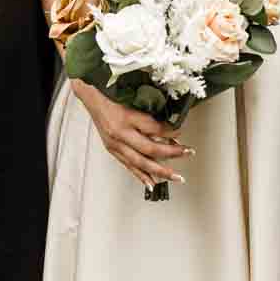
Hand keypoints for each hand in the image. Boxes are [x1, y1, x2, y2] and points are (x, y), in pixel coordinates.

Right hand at [71, 81, 190, 191]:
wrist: (92, 99)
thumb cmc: (112, 96)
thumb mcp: (134, 99)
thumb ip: (150, 114)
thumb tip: (170, 129)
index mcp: (125, 118)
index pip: (153, 128)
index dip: (170, 132)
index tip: (181, 132)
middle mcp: (120, 134)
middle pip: (149, 149)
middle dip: (171, 153)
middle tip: (188, 153)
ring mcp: (115, 145)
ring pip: (140, 162)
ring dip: (160, 171)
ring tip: (176, 177)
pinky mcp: (112, 151)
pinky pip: (129, 166)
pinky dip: (142, 176)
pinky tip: (152, 184)